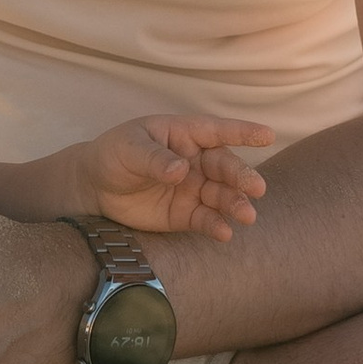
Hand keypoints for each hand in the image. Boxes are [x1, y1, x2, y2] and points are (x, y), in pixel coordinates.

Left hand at [85, 113, 271, 242]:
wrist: (94, 188)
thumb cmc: (113, 155)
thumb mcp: (129, 149)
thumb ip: (154, 159)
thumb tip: (180, 170)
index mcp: (184, 134)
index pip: (217, 131)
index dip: (243, 132)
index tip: (268, 135)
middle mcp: (195, 160)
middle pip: (224, 166)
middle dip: (242, 176)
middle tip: (257, 188)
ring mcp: (193, 188)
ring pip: (221, 195)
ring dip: (235, 204)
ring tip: (247, 216)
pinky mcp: (185, 214)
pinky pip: (206, 219)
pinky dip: (217, 225)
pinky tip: (225, 233)